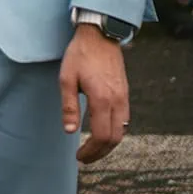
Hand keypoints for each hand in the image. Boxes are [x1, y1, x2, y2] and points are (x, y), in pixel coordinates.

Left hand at [59, 24, 129, 162]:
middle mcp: (117, 101)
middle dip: (100, 153)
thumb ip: (69, 106)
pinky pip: (124, 120)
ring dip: (108, 144)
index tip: (79, 157)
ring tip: (93, 149)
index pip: (101, 136)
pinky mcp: (125, 93)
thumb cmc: (79, 55)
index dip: (91, 151)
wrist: (99, 35)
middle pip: (114, 139)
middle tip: (85, 158)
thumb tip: (69, 131)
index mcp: (101, 99)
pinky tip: (103, 132)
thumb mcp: (67, 78)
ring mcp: (124, 97)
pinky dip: (115, 132)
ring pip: (122, 131)